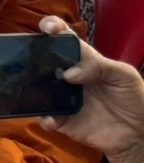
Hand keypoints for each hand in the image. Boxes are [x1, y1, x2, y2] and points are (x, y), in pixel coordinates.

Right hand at [38, 17, 143, 162]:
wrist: (138, 134)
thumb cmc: (134, 98)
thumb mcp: (124, 75)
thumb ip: (99, 66)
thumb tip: (68, 74)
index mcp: (84, 60)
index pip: (66, 39)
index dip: (54, 28)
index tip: (48, 28)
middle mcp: (69, 77)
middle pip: (45, 61)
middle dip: (34, 55)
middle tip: (30, 58)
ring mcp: (63, 98)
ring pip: (39, 88)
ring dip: (32, 87)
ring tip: (35, 90)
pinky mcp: (62, 120)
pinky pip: (46, 117)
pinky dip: (45, 118)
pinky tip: (52, 119)